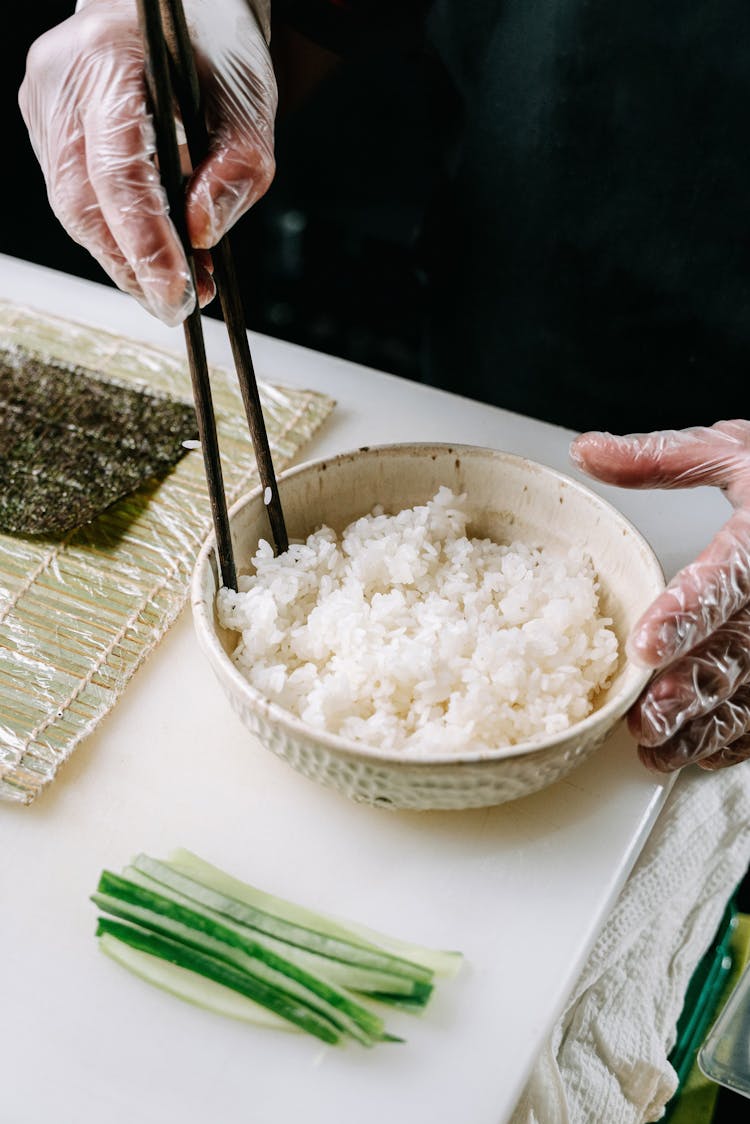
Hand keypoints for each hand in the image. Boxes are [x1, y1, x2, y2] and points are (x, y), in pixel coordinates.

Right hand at [19, 0, 274, 325]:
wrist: (177, 10)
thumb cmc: (213, 50)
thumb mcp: (248, 104)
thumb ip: (235, 171)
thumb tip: (201, 236)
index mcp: (108, 57)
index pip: (117, 171)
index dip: (145, 242)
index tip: (178, 292)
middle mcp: (60, 78)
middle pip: (82, 200)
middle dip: (132, 265)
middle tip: (178, 306)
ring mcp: (43, 102)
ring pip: (73, 207)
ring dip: (125, 259)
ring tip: (178, 287)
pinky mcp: (45, 125)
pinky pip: (75, 197)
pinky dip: (116, 235)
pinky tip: (155, 257)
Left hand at [570, 420, 749, 772]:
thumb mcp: (735, 452)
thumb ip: (662, 458)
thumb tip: (587, 452)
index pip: (726, 581)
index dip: (685, 615)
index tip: (647, 645)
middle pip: (737, 653)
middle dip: (688, 691)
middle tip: (645, 717)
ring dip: (705, 725)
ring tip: (655, 747)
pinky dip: (738, 736)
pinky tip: (700, 750)